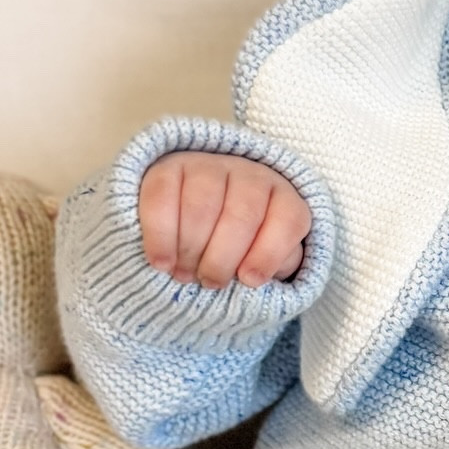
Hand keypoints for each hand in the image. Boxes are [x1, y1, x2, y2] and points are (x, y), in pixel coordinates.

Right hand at [139, 152, 311, 289]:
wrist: (195, 219)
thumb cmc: (239, 250)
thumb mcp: (264, 260)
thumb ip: (272, 267)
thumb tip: (257, 276)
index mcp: (282, 198)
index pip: (288, 219)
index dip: (269, 253)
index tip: (249, 281)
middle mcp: (250, 174)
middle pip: (242, 215)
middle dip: (223, 259)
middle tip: (210, 283)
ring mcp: (209, 166)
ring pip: (202, 206)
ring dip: (191, 249)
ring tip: (184, 274)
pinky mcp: (169, 166)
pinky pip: (163, 196)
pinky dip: (160, 235)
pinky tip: (161, 261)